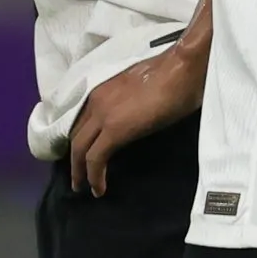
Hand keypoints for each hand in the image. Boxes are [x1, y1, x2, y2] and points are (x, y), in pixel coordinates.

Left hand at [68, 42, 205, 193]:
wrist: (181, 68)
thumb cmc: (171, 76)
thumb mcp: (140, 91)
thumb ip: (128, 105)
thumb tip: (131, 119)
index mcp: (101, 90)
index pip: (81, 120)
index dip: (80, 140)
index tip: (81, 156)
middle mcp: (95, 100)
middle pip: (76, 135)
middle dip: (74, 159)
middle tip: (78, 178)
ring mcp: (102, 113)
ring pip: (80, 147)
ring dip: (80, 170)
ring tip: (84, 187)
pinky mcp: (115, 128)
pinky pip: (95, 157)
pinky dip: (94, 175)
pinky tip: (99, 189)